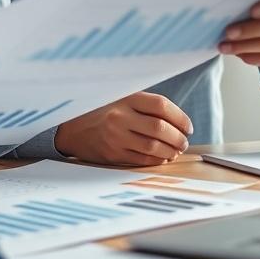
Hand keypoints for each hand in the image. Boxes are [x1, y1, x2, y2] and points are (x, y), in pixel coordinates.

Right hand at [53, 92, 192, 166]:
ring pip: (153, 147)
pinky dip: (157, 160)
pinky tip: (162, 158)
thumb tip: (179, 122)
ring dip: (170, 151)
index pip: (161, 105)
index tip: (188, 127)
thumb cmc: (103, 112)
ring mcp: (115, 137)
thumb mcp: (121, 99)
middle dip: (178, 138)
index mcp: (126, 98)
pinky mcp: (112, 154)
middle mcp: (120, 116)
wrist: (71, 128)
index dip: (180, 117)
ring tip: (175, 151)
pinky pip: (142, 159)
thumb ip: (146, 105)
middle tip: (184, 142)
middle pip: (160, 128)